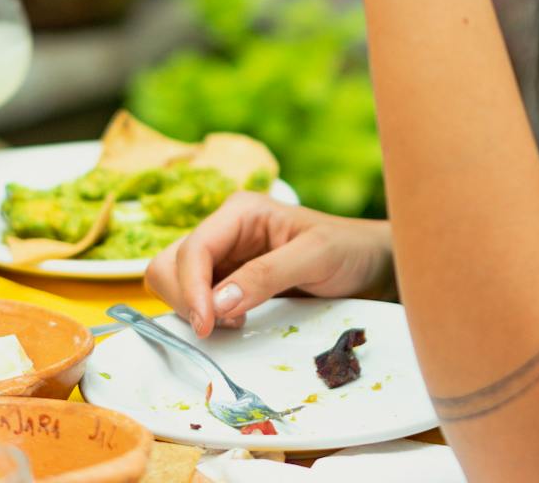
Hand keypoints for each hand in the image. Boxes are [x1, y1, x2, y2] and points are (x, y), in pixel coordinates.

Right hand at [144, 192, 394, 337]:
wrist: (368, 264)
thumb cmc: (349, 250)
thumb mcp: (317, 256)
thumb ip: (268, 275)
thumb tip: (219, 303)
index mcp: (240, 211)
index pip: (193, 249)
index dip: (191, 288)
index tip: (207, 325)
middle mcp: (224, 230)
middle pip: (170, 264)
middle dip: (185, 299)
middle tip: (220, 326)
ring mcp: (223, 256)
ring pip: (174, 282)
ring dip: (192, 308)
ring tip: (235, 322)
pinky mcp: (226, 281)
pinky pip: (194, 299)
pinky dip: (203, 315)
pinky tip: (236, 321)